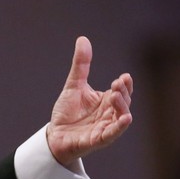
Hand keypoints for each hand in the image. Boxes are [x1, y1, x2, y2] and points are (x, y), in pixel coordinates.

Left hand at [47, 36, 132, 165]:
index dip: (125, 84)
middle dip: (123, 93)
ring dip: (122, 107)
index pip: (122, 91)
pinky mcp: (98, 139)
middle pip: (124, 102)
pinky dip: (119, 127)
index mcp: (106, 101)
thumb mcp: (73, 85)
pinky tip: (125, 119)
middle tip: (117, 84)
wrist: (54, 134)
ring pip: (121, 118)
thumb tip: (82, 39)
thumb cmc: (67, 112)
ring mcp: (105, 127)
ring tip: (115, 96)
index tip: (123, 77)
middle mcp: (109, 114)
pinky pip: (112, 134)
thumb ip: (81, 65)